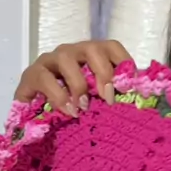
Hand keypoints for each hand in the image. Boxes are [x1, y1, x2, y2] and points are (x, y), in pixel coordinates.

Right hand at [15, 40, 131, 115]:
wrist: (34, 122)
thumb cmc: (72, 110)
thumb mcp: (96, 104)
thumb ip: (114, 98)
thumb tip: (140, 99)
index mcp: (91, 57)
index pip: (111, 48)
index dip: (124, 62)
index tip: (131, 87)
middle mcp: (72, 54)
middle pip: (92, 48)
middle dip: (103, 72)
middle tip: (108, 98)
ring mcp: (50, 61)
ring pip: (66, 58)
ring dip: (78, 83)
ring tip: (83, 107)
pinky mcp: (30, 75)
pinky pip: (43, 77)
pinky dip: (57, 95)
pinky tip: (68, 111)